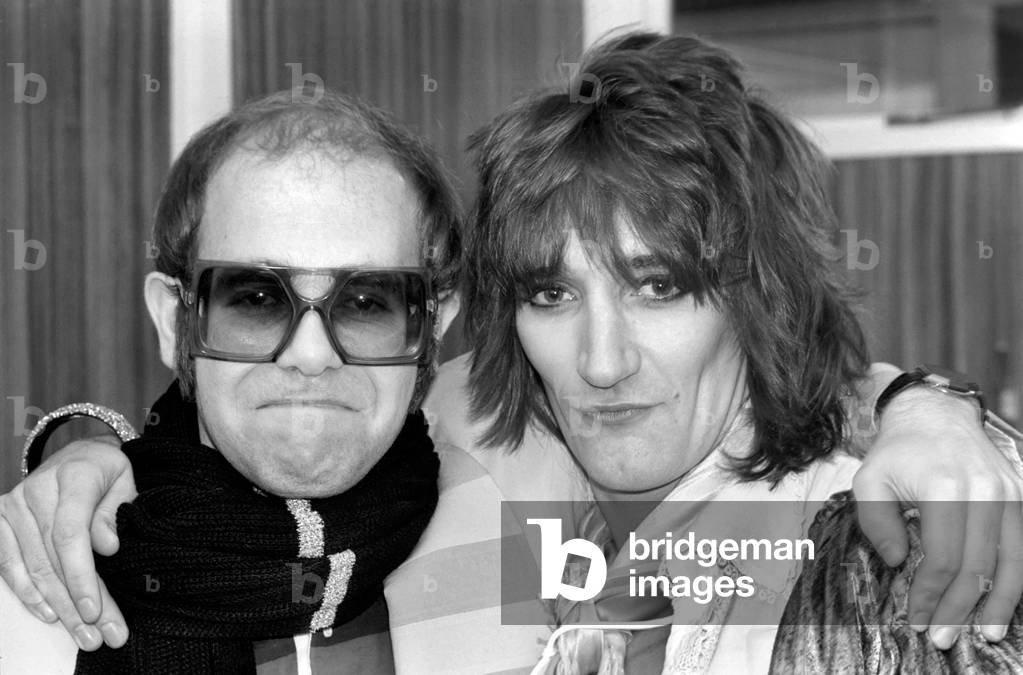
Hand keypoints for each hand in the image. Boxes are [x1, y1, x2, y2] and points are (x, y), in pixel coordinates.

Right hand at [0, 436, 135, 649]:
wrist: (77, 454)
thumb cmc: (105, 471)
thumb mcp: (125, 480)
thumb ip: (116, 511)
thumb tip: (107, 547)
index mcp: (73, 476)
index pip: (71, 535)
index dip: (82, 577)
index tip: (96, 610)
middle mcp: (36, 491)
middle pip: (54, 559)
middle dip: (77, 603)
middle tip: (99, 636)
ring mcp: (14, 506)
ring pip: (34, 568)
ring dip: (58, 606)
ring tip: (83, 634)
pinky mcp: (1, 520)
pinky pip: (10, 565)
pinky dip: (28, 593)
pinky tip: (50, 614)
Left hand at [853, 388, 1022, 649]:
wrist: (934, 414)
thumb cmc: (897, 452)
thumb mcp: (869, 480)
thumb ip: (875, 522)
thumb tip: (898, 562)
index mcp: (943, 487)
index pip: (942, 558)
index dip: (930, 595)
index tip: (917, 619)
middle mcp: (983, 491)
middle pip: (977, 567)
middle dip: (960, 609)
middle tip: (943, 639)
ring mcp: (1007, 492)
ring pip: (1011, 562)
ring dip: (999, 604)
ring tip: (985, 634)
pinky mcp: (1019, 494)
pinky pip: (1022, 546)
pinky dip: (1015, 580)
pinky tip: (1004, 604)